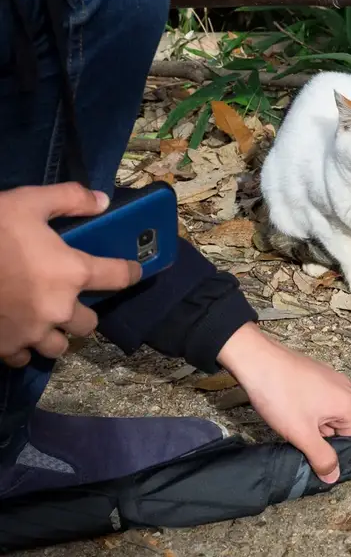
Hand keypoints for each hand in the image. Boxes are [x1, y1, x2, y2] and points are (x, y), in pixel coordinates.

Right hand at [0, 183, 141, 365]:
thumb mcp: (27, 201)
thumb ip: (70, 198)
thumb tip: (103, 201)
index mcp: (73, 272)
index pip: (120, 276)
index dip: (130, 272)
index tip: (132, 271)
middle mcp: (59, 308)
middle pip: (89, 324)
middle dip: (82, 313)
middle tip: (67, 299)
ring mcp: (31, 332)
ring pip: (59, 346)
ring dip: (56, 335)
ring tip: (42, 320)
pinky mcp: (4, 347)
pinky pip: (24, 358)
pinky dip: (23, 348)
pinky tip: (14, 332)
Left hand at [218, 322, 350, 483]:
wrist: (256, 360)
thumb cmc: (280, 393)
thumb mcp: (302, 433)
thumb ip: (321, 458)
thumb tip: (334, 477)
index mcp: (348, 403)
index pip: (350, 440)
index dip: (330, 453)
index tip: (311, 455)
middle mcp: (344, 388)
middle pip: (337, 427)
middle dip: (317, 436)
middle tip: (295, 436)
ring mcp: (329, 379)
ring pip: (323, 415)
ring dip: (308, 423)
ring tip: (288, 420)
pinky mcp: (314, 374)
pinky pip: (315, 400)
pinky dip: (302, 409)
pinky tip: (285, 408)